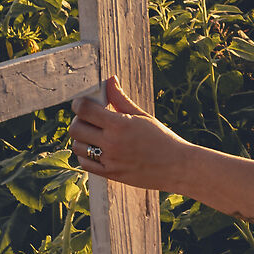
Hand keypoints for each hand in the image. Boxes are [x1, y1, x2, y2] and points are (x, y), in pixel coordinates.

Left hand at [67, 76, 189, 192]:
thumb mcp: (143, 116)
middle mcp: (112, 143)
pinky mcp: (110, 174)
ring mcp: (110, 160)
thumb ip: (121, 99)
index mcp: (120, 124)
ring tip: (93, 135)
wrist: (177, 167)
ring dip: (81, 138)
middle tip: (88, 119)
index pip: (85, 109)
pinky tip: (96, 149)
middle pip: (76, 128)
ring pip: (77, 146)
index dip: (79, 104)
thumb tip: (109, 80)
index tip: (82, 103)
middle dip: (78, 120)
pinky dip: (85, 155)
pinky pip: (85, 163)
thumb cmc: (162, 138)